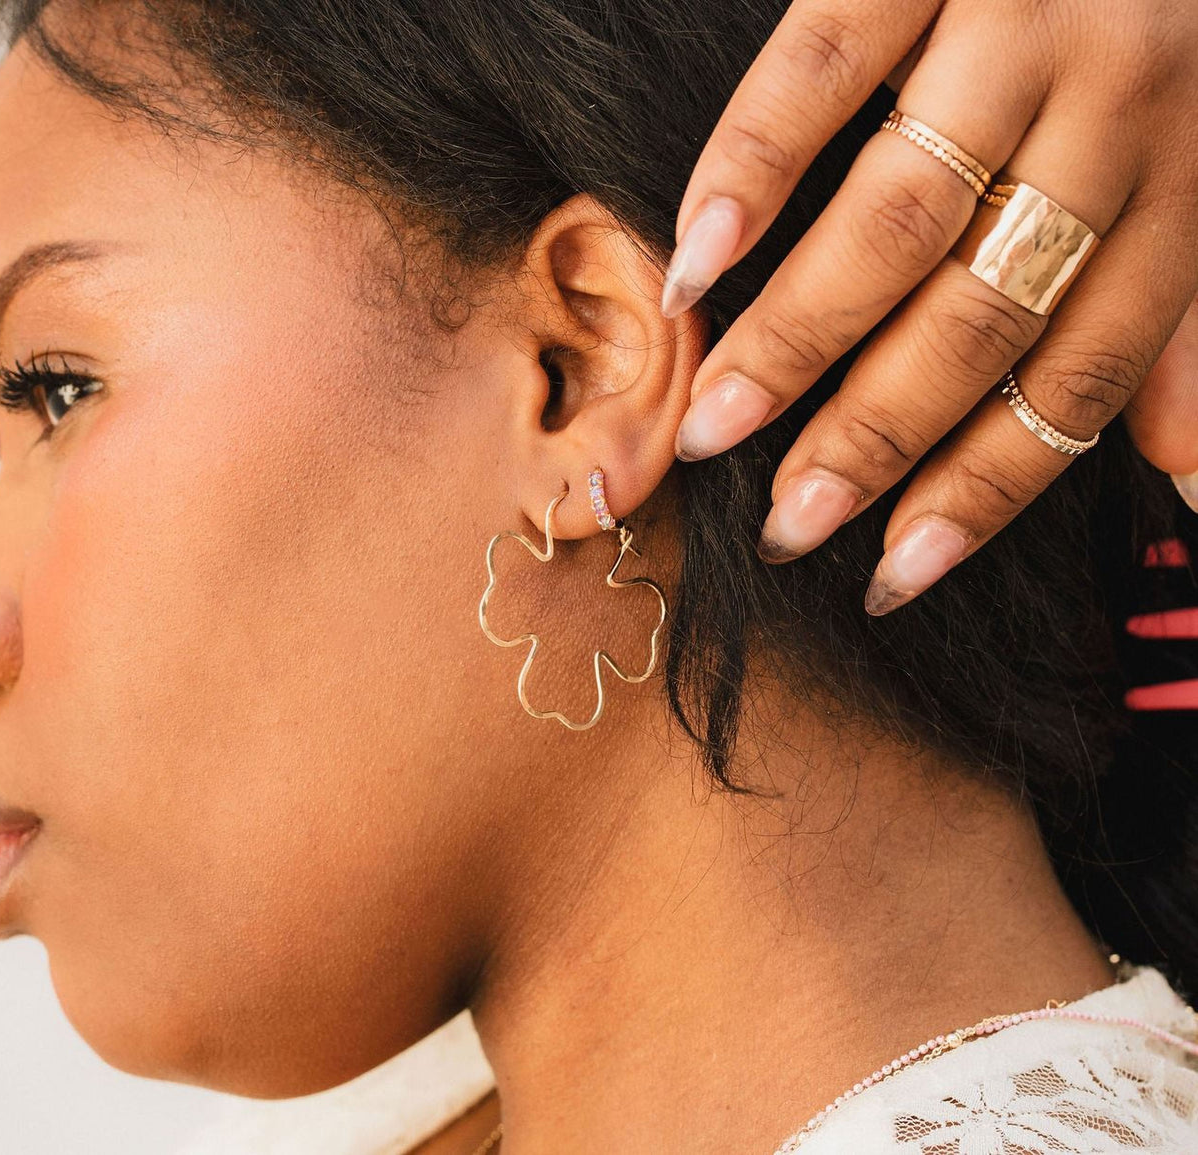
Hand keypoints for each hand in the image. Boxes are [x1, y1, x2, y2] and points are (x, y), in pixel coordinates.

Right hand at [663, 0, 1197, 613]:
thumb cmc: (1158, 31)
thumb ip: (1189, 323)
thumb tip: (1188, 483)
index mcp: (1184, 178)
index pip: (1081, 372)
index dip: (986, 485)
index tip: (894, 574)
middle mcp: (1119, 105)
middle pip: (980, 316)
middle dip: (873, 438)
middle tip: (786, 522)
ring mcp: (1020, 18)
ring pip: (896, 219)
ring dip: (794, 339)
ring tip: (712, 423)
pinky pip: (823, 68)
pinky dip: (749, 171)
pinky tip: (692, 265)